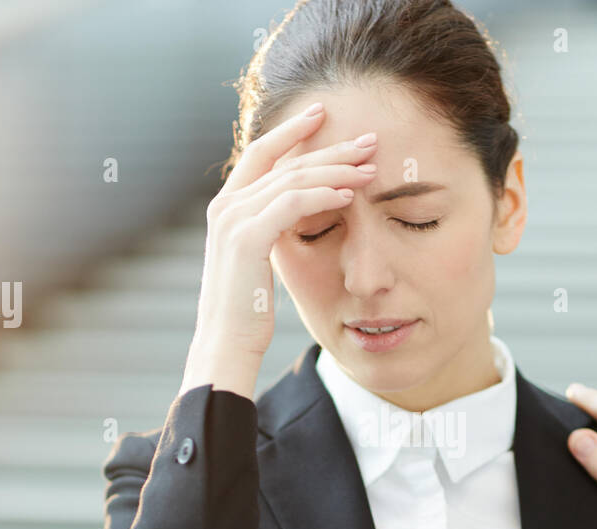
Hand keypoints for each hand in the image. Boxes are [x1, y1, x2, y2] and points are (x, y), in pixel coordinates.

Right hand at [181, 102, 378, 396]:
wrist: (226, 344)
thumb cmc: (247, 313)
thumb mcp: (260, 263)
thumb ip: (271, 231)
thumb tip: (298, 215)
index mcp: (227, 207)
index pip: (261, 153)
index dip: (292, 131)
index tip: (324, 115)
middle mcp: (225, 206)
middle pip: (284, 162)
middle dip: (329, 148)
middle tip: (368, 140)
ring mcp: (232, 220)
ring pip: (293, 179)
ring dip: (336, 171)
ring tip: (370, 169)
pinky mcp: (246, 238)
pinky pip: (292, 204)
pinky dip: (324, 196)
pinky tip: (350, 196)